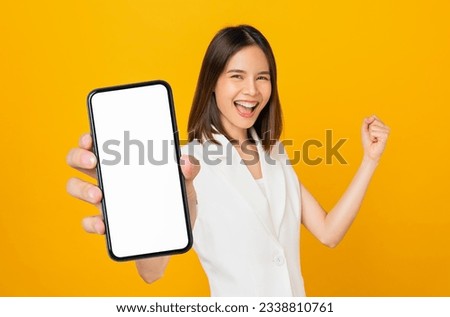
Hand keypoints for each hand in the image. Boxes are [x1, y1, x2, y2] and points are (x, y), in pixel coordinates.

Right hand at [66, 133, 199, 233]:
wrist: (174, 241)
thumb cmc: (176, 208)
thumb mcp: (186, 187)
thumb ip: (189, 172)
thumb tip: (186, 161)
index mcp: (126, 165)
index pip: (101, 144)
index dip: (89, 138)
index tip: (91, 138)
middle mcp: (110, 180)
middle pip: (79, 161)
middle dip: (78, 156)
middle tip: (93, 162)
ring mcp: (105, 202)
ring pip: (76, 187)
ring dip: (81, 188)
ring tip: (98, 195)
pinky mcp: (106, 225)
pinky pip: (88, 221)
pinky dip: (91, 222)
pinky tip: (103, 224)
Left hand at [361, 115, 389, 162]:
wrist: (370, 152)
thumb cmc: (368, 141)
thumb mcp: (364, 129)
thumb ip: (366, 121)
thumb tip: (371, 117)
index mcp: (382, 125)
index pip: (374, 116)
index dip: (368, 123)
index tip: (370, 131)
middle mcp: (386, 127)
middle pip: (373, 121)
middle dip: (369, 129)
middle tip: (372, 136)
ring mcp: (387, 131)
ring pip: (373, 127)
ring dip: (370, 134)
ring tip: (374, 139)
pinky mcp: (385, 135)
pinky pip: (374, 132)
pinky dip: (372, 137)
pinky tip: (376, 141)